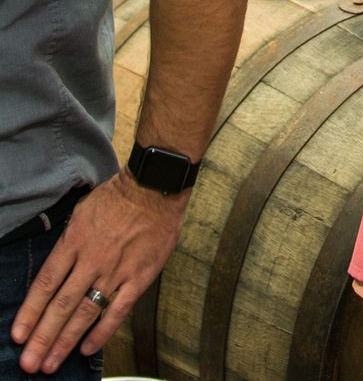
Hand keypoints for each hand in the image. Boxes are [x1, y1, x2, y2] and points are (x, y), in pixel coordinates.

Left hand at [9, 174, 185, 373]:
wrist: (157, 185)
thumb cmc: (118, 196)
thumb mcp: (82, 212)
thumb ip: (69, 242)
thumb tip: (55, 271)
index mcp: (75, 241)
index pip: (46, 284)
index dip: (30, 312)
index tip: (18, 335)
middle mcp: (92, 259)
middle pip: (62, 305)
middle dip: (42, 337)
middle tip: (29, 363)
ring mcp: (117, 270)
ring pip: (86, 312)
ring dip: (66, 341)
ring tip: (51, 364)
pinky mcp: (140, 276)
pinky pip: (119, 309)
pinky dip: (103, 331)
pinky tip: (88, 348)